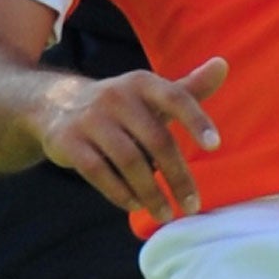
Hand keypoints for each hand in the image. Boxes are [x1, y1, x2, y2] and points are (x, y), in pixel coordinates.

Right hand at [36, 57, 228, 222]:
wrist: (54, 103)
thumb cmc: (120, 105)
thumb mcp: (151, 94)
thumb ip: (188, 88)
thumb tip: (224, 65)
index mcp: (141, 82)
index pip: (175, 97)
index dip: (196, 119)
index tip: (216, 146)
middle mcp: (116, 96)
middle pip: (156, 139)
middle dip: (178, 176)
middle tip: (192, 205)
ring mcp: (90, 118)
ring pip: (129, 161)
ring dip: (151, 192)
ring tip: (165, 213)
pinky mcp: (68, 141)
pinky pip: (99, 172)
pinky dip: (120, 193)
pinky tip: (135, 205)